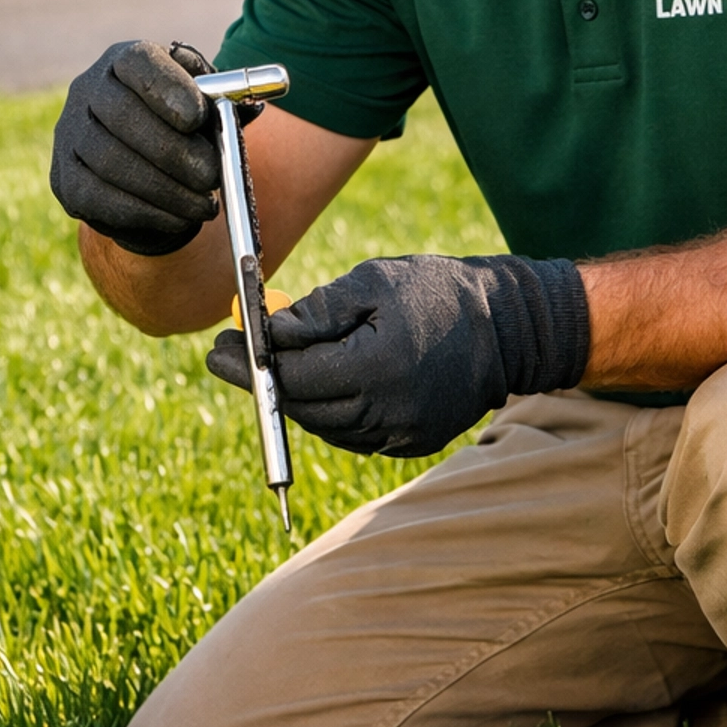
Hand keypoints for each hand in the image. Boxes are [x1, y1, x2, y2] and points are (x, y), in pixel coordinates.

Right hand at [51, 39, 220, 256]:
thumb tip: (252, 107)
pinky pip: (101, 199)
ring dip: (166, 189)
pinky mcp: (65, 180)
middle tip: (212, 175)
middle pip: (121, 115)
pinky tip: (179, 218)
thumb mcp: (205, 104)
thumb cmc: (181, 126)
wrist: (145, 168)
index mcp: (124, 61)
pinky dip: (146, 212)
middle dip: (173, 151)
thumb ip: (226, 101)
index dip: (166, 88)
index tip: (198, 117)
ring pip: (112, 163)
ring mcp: (69, 136)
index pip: (138, 62)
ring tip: (205, 204)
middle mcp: (87, 91)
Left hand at [206, 253, 589, 456]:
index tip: (219, 348)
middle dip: (262, 383)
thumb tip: (269, 332)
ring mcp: (401, 435)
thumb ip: (319, 310)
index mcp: (377, 367)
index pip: (293, 377)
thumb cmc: (438, 292)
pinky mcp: (411, 444)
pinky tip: (318, 383)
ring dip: (293, 398)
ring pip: (323, 425)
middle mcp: (387, 412)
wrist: (508, 329)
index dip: (251, 365)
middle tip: (231, 357)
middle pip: (302, 408)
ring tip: (274, 364)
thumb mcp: (374, 282)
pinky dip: (327, 411)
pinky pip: (351, 433)